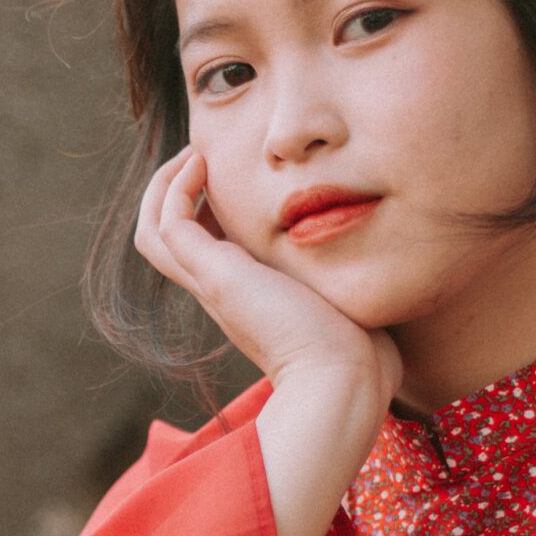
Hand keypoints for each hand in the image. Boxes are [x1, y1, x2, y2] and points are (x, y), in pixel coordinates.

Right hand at [136, 146, 402, 535]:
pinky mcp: (216, 277)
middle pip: (164, 239)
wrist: (345, 380)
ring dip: (163, 185)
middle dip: (174, 191)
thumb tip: (382, 257)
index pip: (205, 245)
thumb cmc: (360, 352)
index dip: (207, 206)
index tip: (229, 174)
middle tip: (199, 157)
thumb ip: (350, 277)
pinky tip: (203, 163)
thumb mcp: (347, 299)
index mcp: (247, 296)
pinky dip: (176, 188)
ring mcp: (213, 284)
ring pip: (152, 230)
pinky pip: (169, 223)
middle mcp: (221, 290)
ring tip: (193, 155)